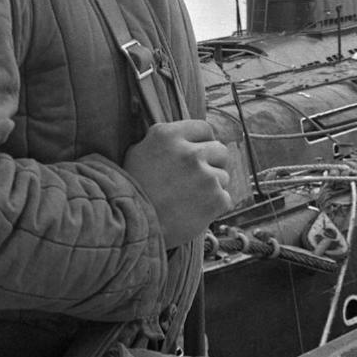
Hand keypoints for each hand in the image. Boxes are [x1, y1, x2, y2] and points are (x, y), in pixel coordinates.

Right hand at [123, 119, 232, 246]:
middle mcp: (189, 152)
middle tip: (195, 180)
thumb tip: (180, 137)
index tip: (198, 155)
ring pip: (223, 176)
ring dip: (212, 187)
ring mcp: (204, 175)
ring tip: (190, 199)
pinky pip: (225, 198)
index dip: (202, 142)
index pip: (204, 128)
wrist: (131, 228)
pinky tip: (195, 212)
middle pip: (219, 150)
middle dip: (211, 163)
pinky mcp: (215, 198)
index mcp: (168, 135)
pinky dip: (214, 206)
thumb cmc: (132, 192)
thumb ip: (162, 141)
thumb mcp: (137, 153)